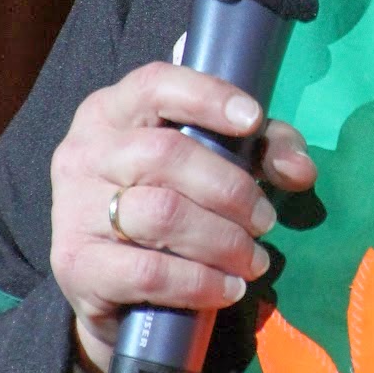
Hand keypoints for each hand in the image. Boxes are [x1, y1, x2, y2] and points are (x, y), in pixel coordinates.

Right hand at [50, 61, 316, 372]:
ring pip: (161, 214)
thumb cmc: (169, 204)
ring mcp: (73, 209)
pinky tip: (227, 288)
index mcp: (111, 111)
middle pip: (166, 155)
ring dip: (223, 240)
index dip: (207, 96)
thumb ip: (263, 150)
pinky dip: (200, 282)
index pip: (154, 84)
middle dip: (231, 190)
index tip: (253, 119)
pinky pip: (149, 272)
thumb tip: (300, 170)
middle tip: (265, 221)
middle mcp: (84, 152)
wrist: (110, 287)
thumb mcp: (216, 163)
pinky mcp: (76, 264)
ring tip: (253, 260)